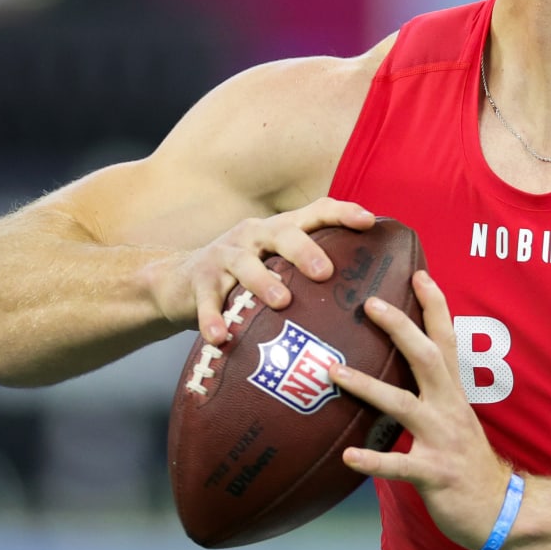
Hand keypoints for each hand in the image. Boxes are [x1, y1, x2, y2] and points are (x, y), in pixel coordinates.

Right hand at [148, 195, 375, 343]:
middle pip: (282, 232)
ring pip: (245, 264)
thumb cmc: (245, 278)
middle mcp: (254, 236)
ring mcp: (225, 256)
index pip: (315, 212)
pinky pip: (207, 300)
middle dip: (305, 250)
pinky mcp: (199, 282)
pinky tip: (221, 337)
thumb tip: (371, 297)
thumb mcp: (277, 265)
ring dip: (264, 282)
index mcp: (280, 230)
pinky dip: (213, 318)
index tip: (370, 222)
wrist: (179, 283)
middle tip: (325, 272)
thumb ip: (311, 272)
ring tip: (282, 302)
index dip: (342, 213)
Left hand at [331, 271, 513, 549]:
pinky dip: (374, 460)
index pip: (448, 340)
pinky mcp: (435, 474)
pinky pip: (400, 465)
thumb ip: (435, 392)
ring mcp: (443, 440)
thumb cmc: (468, 463)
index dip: (436, 307)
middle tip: (370, 304)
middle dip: (402, 328)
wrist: (500, 508)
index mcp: (454, 394)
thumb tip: (407, 366)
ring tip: (334, 372)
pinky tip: (349, 456)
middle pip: (428, 358)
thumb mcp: (456, 419)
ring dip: (368, 386)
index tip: (419, 274)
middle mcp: (450, 409)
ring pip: (404, 405)